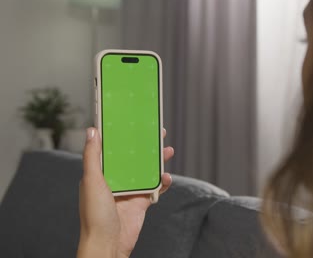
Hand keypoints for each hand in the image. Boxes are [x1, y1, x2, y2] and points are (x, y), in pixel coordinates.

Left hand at [77, 128, 173, 257]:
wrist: (108, 243)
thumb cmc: (95, 215)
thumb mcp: (91, 180)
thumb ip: (92, 156)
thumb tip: (91, 130)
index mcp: (100, 173)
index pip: (113, 149)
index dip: (123, 136)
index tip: (133, 122)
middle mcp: (115, 180)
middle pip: (133, 158)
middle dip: (145, 146)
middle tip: (158, 133)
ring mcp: (129, 191)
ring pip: (146, 171)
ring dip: (157, 161)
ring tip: (168, 151)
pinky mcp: (141, 202)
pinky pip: (155, 189)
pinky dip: (163, 183)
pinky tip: (167, 177)